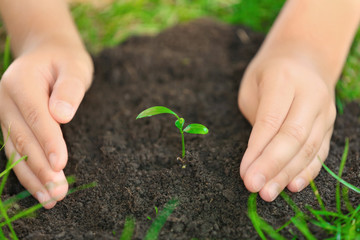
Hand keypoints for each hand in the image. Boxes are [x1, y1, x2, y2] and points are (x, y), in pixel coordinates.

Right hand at [0, 42, 92, 207]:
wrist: (46, 54)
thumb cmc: (65, 61)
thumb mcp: (74, 66)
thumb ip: (70, 88)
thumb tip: (61, 115)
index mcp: (21, 82)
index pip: (35, 116)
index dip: (48, 141)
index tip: (60, 164)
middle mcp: (6, 100)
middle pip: (22, 138)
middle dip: (40, 167)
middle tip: (59, 192)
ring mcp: (5, 115)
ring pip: (15, 151)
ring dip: (32, 177)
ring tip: (52, 199)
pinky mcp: (10, 126)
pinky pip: (16, 152)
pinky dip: (27, 172)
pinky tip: (40, 190)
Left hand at [238, 47, 335, 201]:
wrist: (305, 57)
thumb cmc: (269, 73)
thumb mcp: (253, 86)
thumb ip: (257, 119)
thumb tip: (258, 158)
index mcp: (284, 79)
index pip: (271, 120)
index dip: (258, 149)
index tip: (244, 172)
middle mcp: (311, 94)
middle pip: (293, 136)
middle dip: (272, 166)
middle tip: (254, 187)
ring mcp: (324, 110)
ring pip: (308, 148)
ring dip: (287, 174)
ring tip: (268, 193)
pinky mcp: (329, 125)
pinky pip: (320, 151)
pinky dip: (306, 171)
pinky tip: (293, 186)